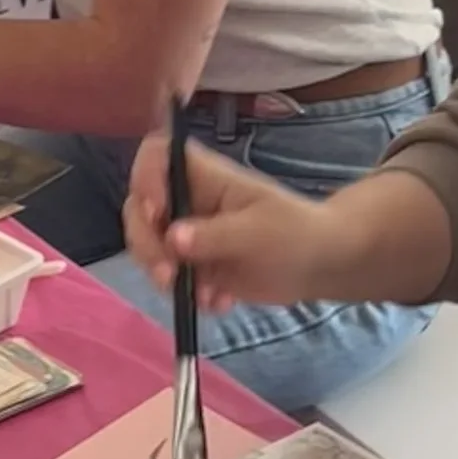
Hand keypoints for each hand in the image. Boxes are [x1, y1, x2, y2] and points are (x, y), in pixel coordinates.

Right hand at [123, 129, 337, 310]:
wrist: (317, 265)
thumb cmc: (294, 232)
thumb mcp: (259, 232)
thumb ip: (215, 235)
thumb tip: (172, 239)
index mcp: (204, 177)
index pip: (157, 156)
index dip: (145, 179)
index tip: (157, 213)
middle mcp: (187, 200)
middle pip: (140, 208)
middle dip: (146, 244)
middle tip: (168, 275)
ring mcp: (186, 233)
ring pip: (148, 247)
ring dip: (164, 275)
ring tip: (203, 295)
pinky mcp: (191, 264)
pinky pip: (169, 277)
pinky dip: (187, 294)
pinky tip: (220, 301)